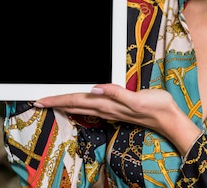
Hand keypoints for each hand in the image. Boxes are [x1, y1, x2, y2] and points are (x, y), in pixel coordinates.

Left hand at [34, 84, 203, 154]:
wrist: (168, 119)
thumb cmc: (155, 106)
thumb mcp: (137, 98)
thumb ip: (116, 93)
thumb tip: (95, 87)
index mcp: (107, 104)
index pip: (76, 100)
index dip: (57, 99)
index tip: (40, 100)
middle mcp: (105, 108)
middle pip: (74, 105)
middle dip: (55, 102)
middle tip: (37, 102)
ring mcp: (110, 110)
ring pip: (81, 107)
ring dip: (64, 104)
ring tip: (51, 102)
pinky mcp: (116, 110)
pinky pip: (92, 108)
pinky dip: (80, 105)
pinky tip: (76, 105)